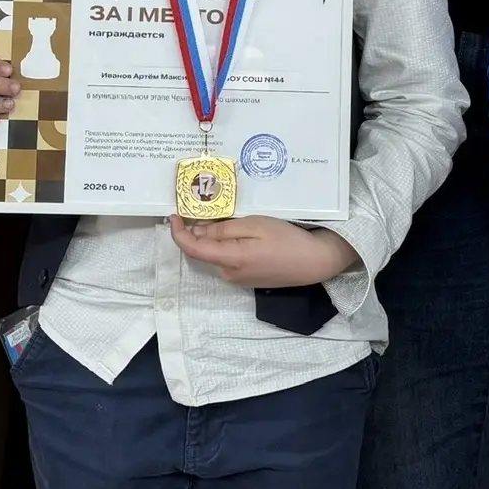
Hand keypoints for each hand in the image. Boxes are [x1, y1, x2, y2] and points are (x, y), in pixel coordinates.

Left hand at [168, 214, 359, 289]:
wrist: (315, 262)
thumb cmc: (286, 239)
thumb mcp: (254, 226)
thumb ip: (223, 231)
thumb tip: (197, 233)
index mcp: (229, 260)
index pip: (192, 249)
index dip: (178, 233)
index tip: (174, 215)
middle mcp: (229, 274)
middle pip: (203, 251)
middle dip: (197, 232)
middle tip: (200, 209)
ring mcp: (239, 279)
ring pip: (216, 255)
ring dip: (213, 238)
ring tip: (223, 218)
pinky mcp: (248, 279)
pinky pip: (228, 261)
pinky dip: (225, 246)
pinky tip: (238, 234)